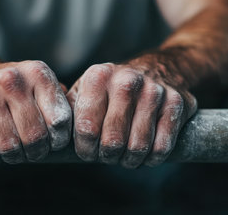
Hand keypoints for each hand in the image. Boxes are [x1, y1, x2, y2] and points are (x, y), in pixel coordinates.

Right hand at [0, 61, 71, 164]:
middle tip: (33, 150)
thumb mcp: (42, 86)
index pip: (61, 120)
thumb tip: (84, 129)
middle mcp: (12, 78)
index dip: (59, 140)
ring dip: (14, 157)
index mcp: (37, 73)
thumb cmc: (16, 90)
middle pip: (35, 137)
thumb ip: (63, 102)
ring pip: (9, 146)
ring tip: (15, 150)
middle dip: (37, 152)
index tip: (53, 142)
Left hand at [67, 62, 196, 167]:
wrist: (159, 68)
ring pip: (138, 147)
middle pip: (112, 142)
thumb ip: (67, 108)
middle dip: (108, 156)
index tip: (88, 152)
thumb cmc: (113, 88)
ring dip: (130, 160)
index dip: (85, 149)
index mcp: (99, 76)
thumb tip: (50, 133)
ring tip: (125, 156)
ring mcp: (154, 91)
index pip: (86, 129)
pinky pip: (162, 146)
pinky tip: (146, 153)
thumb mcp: (87, 89)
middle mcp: (126, 81)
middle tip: (108, 155)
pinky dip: (152, 158)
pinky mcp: (177, 103)